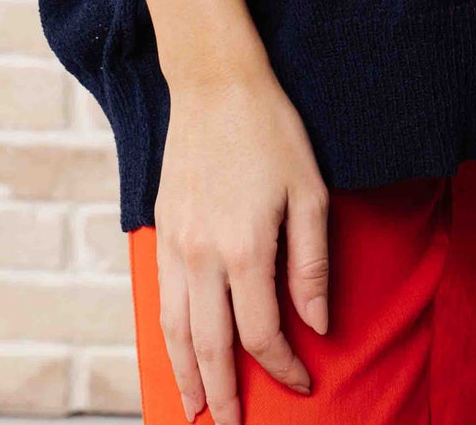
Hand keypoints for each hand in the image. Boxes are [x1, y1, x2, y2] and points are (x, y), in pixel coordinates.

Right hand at [155, 57, 329, 423]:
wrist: (214, 82)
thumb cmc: (271, 131)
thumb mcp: (310, 191)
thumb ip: (311, 263)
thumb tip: (316, 324)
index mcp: (246, 249)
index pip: (262, 335)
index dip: (283, 368)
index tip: (302, 383)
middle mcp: (203, 256)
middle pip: (210, 347)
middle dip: (223, 393)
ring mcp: (175, 243)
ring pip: (174, 330)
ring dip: (184, 375)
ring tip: (193, 408)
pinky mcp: (160, 228)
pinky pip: (159, 297)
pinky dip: (165, 335)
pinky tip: (174, 349)